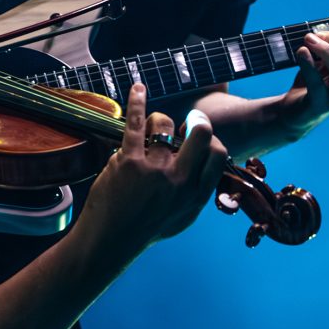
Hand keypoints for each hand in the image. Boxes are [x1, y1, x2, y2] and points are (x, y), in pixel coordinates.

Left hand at [78, 83, 228, 255]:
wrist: (111, 241)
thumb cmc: (146, 228)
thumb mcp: (181, 217)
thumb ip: (194, 192)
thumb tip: (206, 167)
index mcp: (194, 195)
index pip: (218, 155)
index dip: (213, 141)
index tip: (202, 137)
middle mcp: (179, 181)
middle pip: (201, 134)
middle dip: (197, 121)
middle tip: (191, 119)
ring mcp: (154, 170)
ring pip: (165, 125)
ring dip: (160, 121)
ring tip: (153, 128)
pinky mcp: (129, 162)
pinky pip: (137, 123)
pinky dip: (138, 101)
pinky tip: (138, 88)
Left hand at [285, 28, 328, 129]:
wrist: (295, 112)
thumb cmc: (312, 81)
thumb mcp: (324, 62)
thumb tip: (324, 29)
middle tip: (317, 35)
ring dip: (324, 50)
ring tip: (308, 40)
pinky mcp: (320, 104)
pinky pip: (317, 84)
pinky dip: (308, 65)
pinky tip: (302, 52)